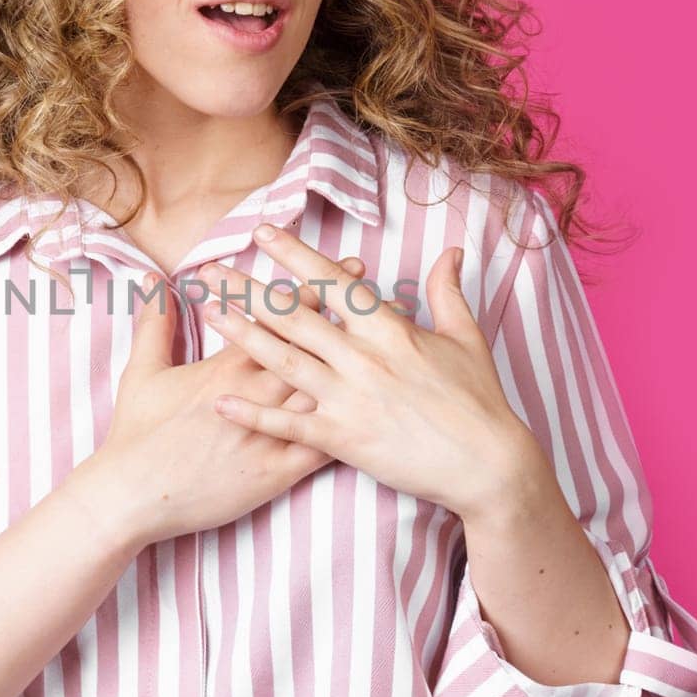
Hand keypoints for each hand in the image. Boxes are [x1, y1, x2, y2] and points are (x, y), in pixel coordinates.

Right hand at [93, 256, 367, 548]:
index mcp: (228, 366)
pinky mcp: (274, 473)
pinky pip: (321, 449)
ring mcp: (268, 433)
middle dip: (350, 319)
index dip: (317, 290)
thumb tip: (153, 279)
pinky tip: (380, 420)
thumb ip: (154, 322)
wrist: (133, 495)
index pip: (281, 317)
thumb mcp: (142, 371)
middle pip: (313, 348)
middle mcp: (255, 393)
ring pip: (325, 393)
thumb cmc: (137, 434)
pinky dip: (351, 431)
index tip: (347, 268)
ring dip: (358, 370)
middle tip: (386, 296)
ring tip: (393, 351)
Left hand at [196, 226, 537, 517]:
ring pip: (283, 361)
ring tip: (209, 313)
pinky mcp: (343, 439)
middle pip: (294, 316)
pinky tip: (219, 401)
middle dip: (247, 290)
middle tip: (209, 269)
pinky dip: (252, 414)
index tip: (262, 233)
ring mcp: (350, 399)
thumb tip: (452, 250)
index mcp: (389, 329)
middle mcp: (362, 358)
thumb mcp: (465, 338)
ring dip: (241, 336)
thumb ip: (448, 291)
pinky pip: (288, 424)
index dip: (294, 254)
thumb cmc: (479, 400)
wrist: (488, 464)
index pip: (332, 281)